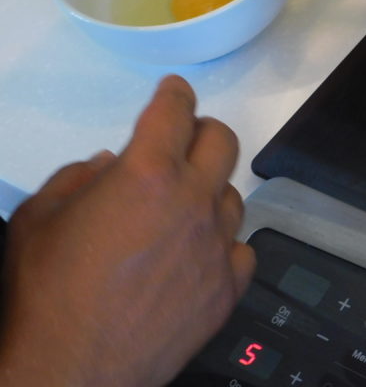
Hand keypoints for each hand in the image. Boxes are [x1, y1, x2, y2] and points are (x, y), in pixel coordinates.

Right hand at [0, 75, 255, 386]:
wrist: (69, 372)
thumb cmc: (46, 296)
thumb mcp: (38, 220)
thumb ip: (78, 178)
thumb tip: (109, 165)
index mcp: (147, 174)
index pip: (175, 111)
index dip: (175, 94)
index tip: (175, 92)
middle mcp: (192, 202)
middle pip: (222, 141)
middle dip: (202, 132)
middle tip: (184, 141)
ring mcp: (216, 245)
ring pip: (234, 195)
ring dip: (211, 192)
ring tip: (182, 208)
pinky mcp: (228, 287)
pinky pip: (242, 248)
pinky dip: (223, 244)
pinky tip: (199, 253)